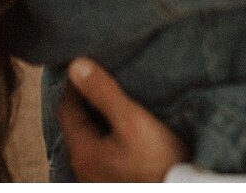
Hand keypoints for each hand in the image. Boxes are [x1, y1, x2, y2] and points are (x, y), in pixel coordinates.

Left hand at [57, 58, 186, 181]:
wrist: (180, 190)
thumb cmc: (158, 162)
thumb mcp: (132, 120)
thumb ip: (103, 92)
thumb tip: (75, 66)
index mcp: (82, 153)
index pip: (65, 108)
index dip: (76, 83)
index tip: (93, 64)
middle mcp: (83, 167)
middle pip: (77, 123)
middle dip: (87, 98)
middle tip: (106, 76)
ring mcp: (96, 177)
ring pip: (90, 136)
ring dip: (99, 115)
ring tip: (118, 97)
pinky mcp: (112, 180)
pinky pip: (103, 149)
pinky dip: (109, 131)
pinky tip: (126, 125)